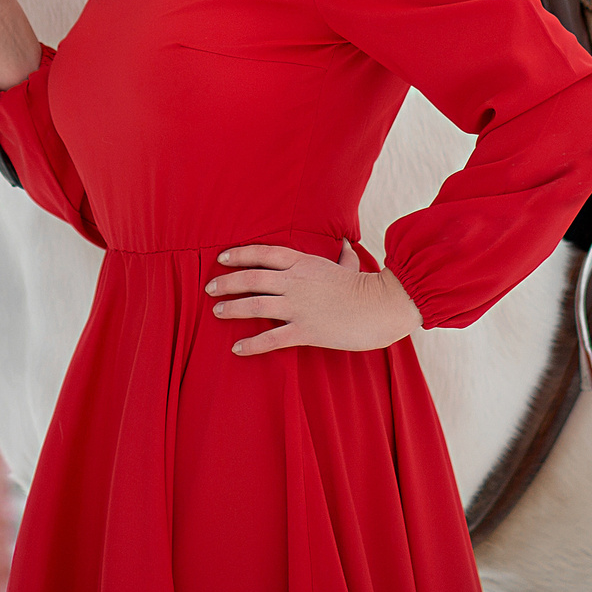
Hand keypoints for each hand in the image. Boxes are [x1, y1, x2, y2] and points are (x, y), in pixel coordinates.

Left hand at [206, 241, 422, 355]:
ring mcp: (299, 306)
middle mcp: (296, 282)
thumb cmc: (366, 288)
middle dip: (227, 282)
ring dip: (233, 307)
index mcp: (304, 263)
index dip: (240, 255)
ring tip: (217, 311)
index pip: (264, 254)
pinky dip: (251, 343)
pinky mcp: (306, 330)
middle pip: (253, 277)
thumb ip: (343, 256)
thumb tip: (346, 244)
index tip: (221, 258)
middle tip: (209, 288)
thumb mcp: (350, 266)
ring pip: (256, 304)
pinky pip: (272, 338)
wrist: (382, 306)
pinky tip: (237, 348)